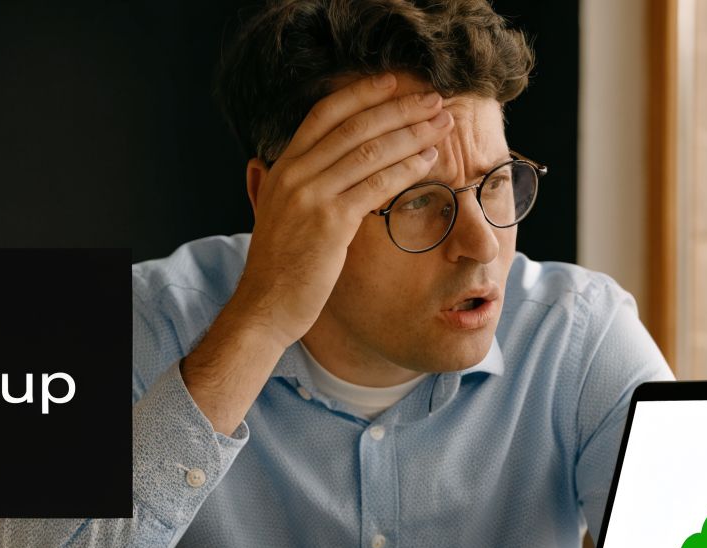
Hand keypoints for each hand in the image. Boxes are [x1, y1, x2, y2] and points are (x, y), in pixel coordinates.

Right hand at [229, 72, 455, 348]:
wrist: (265, 306)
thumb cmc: (279, 266)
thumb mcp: (278, 213)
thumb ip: (289, 184)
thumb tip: (286, 163)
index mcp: (281, 166)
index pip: (324, 114)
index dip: (361, 94)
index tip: (393, 82)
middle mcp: (293, 173)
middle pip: (354, 125)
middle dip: (399, 108)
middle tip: (433, 99)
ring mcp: (310, 196)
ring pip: (369, 150)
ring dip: (412, 133)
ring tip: (441, 124)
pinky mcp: (329, 222)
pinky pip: (376, 185)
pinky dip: (406, 169)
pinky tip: (428, 162)